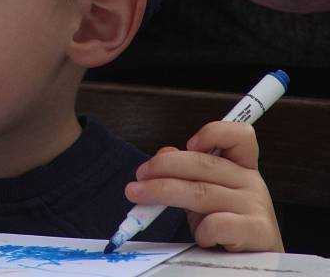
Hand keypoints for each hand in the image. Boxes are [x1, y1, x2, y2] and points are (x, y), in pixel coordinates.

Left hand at [126, 121, 283, 251]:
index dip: (213, 133)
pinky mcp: (257, 232)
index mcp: (242, 167)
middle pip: (203, 163)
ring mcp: (256, 206)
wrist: (256, 261)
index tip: (188, 143)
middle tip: (139, 175)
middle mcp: (251, 182)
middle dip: (163, 166)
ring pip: (200, 192)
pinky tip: (197, 235)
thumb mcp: (205, 193)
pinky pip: (219, 224)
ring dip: (162, 191)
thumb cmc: (227, 224)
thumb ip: (186, 172)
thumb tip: (164, 153)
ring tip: (138, 195)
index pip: (239, 136)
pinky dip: (201, 229)